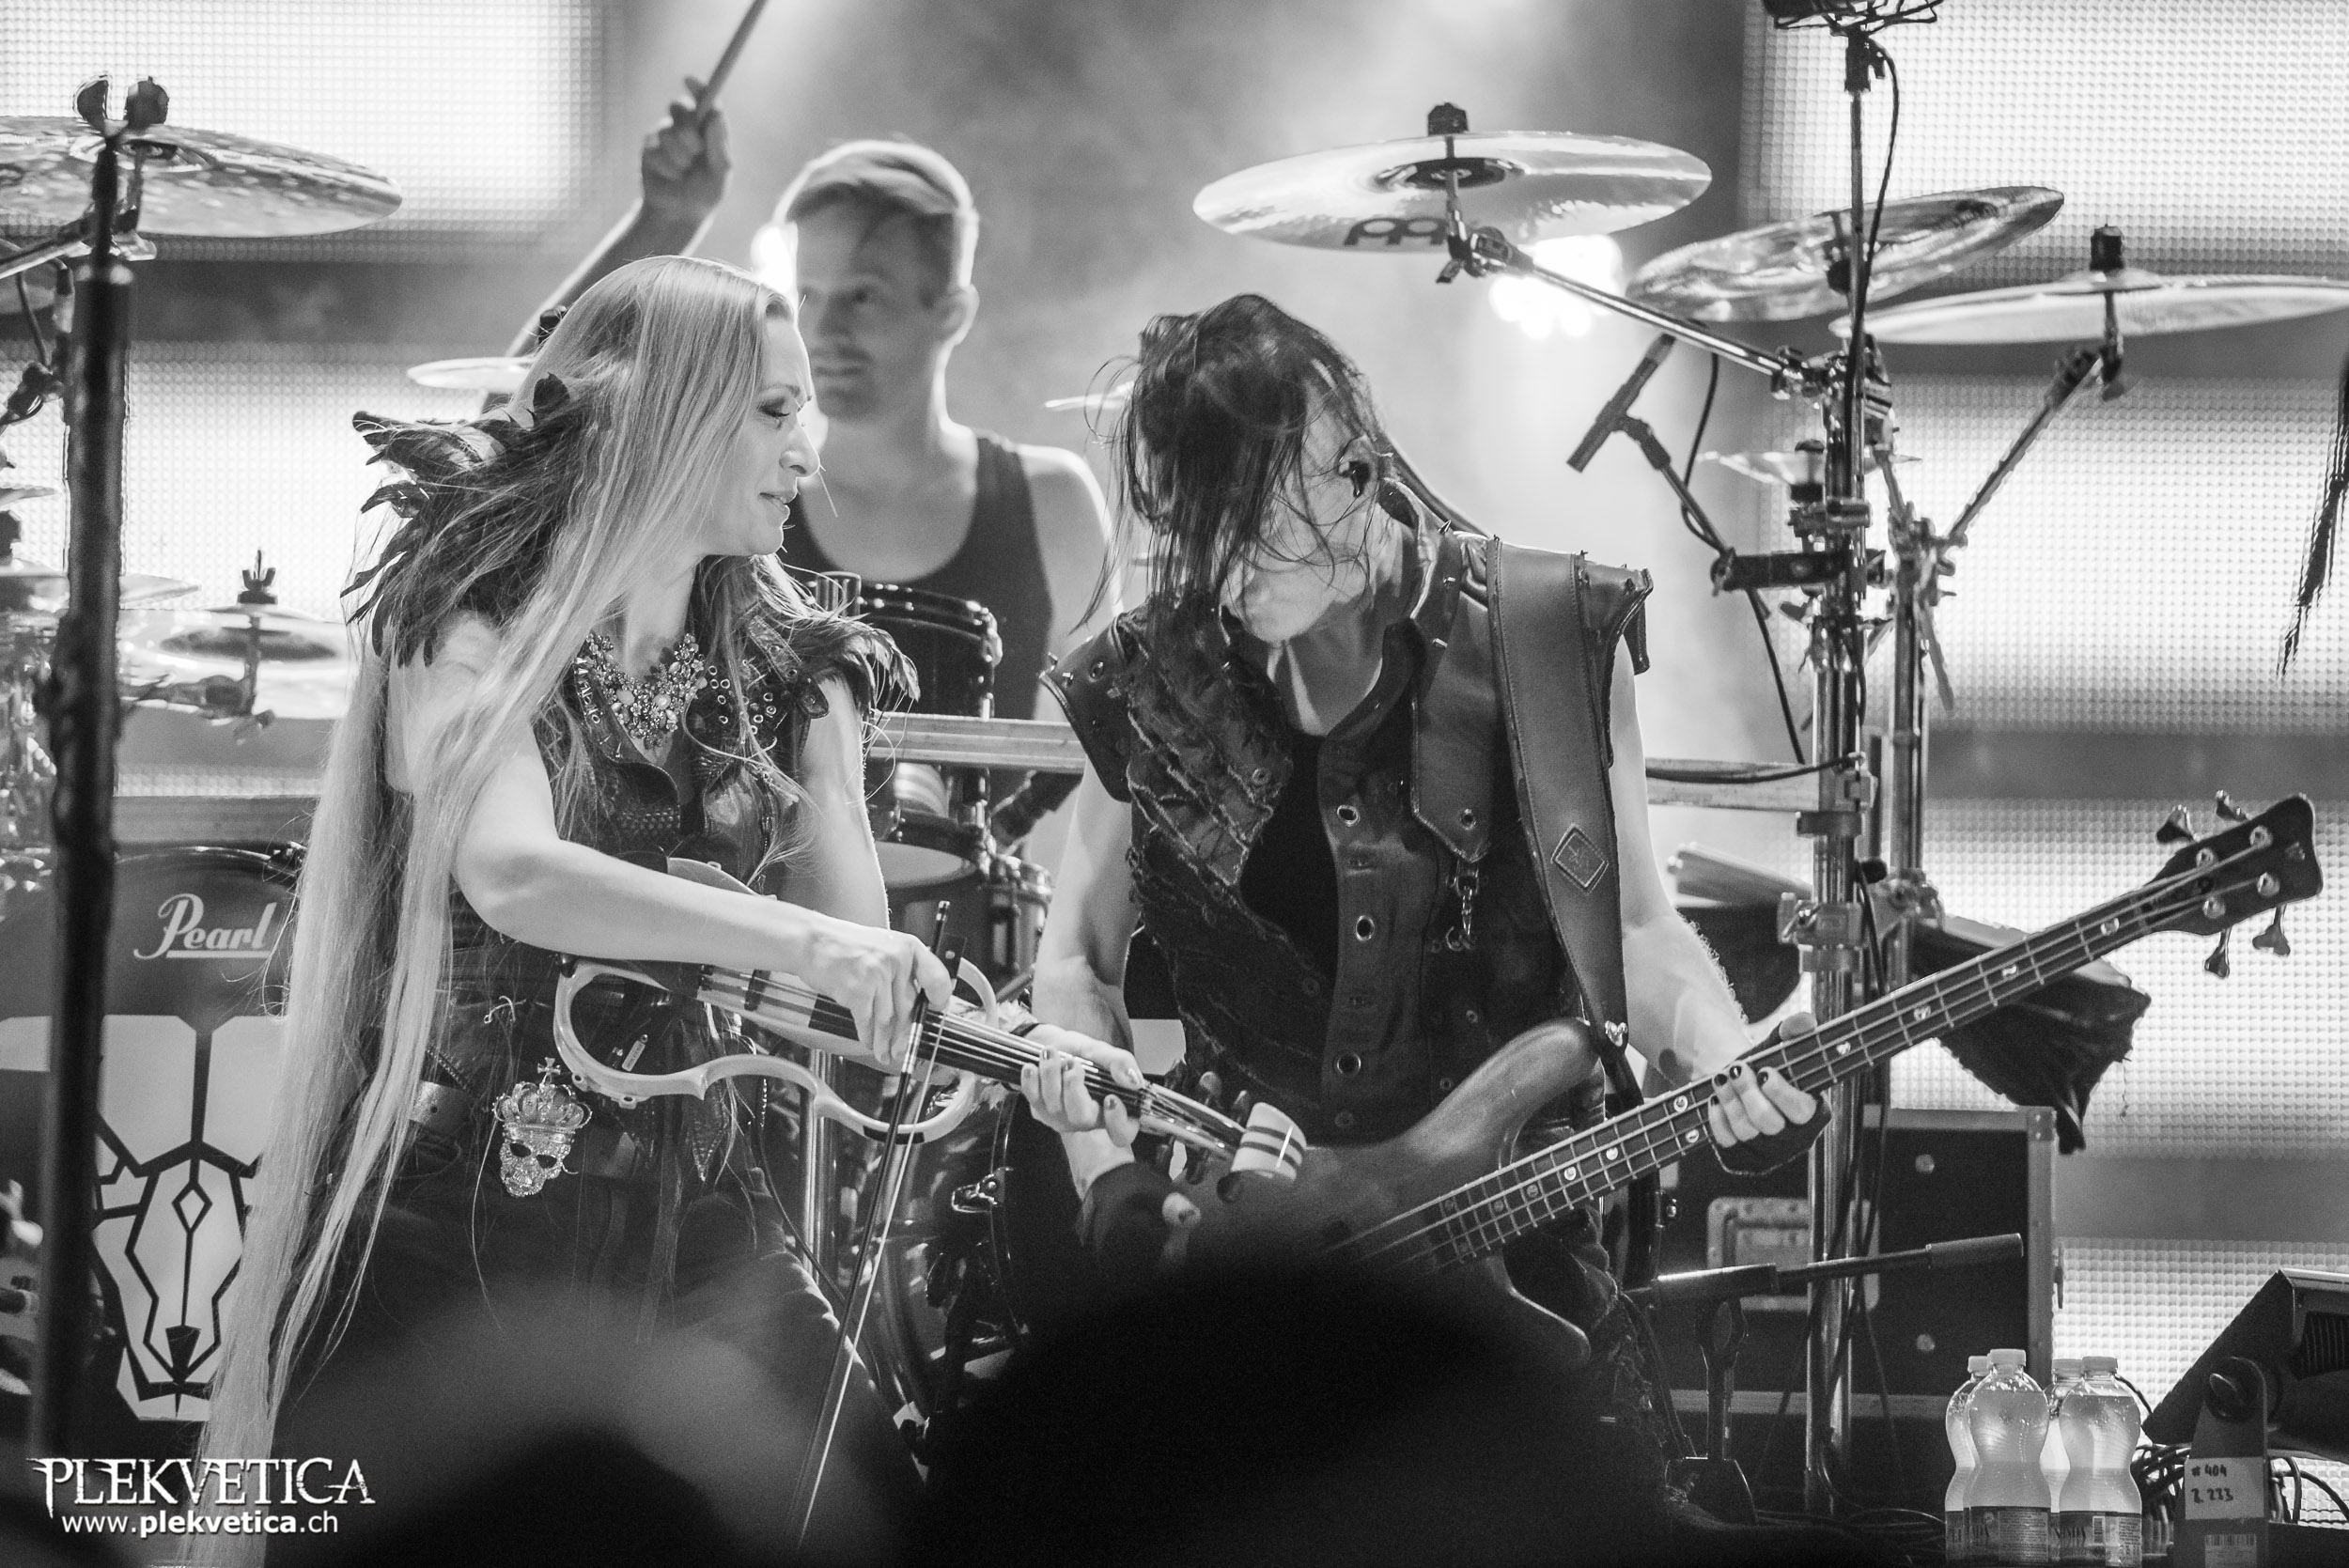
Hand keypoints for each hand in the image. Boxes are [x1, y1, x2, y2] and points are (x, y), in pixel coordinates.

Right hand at [640, 77, 728, 223]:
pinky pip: (655, 149)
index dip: (697, 87)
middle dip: (689, 132)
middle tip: (696, 151)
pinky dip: (666, 167)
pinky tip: (670, 177)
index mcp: (707, 129)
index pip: (703, 101)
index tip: (690, 80)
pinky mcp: (649, 148)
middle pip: (680, 109)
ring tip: (684, 173)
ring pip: (668, 132)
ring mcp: (665, 136)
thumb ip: (719, 144)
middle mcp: (685, 127)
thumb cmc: (706, 194)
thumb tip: (716, 114)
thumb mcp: (720, 173)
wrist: (679, 214)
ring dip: (679, 157)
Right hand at [792, 914, 951, 1070]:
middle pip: (908, 1007)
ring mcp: (878, 975)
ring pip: (888, 1020)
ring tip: (885, 1053)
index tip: (935, 1012)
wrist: (811, 941)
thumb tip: (915, 1000)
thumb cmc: (844, 944)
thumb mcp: (883, 946)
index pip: (936, 977)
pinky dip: (868, 1037)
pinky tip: (869, 1042)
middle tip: (904, 1049)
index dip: (940, 999)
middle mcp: (896, 960)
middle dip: (906, 1035)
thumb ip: (902, 968)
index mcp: (908, 947)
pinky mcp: (858, 991)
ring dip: (886, 1042)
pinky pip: (868, 1022)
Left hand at [1018, 1028, 1142, 1144]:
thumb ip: (1120, 1063)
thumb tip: (1134, 1081)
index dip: (1117, 1121)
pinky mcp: (1041, 1113)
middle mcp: (1088, 1119)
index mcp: (1111, 1109)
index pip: (1122, 1132)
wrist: (1053, 1046)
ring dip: (1051, 1076)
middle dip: (1074, 1088)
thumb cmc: (1082, 1053)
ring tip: (1051, 1053)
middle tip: (1071, 1063)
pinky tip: (1033, 1067)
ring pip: (1055, 1107)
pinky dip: (1032, 1082)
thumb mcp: (1103, 1051)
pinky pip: (1034, 1101)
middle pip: (1082, 1118)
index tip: (1111, 1098)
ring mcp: (1063, 1119)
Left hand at [1708, 1012, 1827, 1176]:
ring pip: (1746, 1131)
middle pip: (1769, 1122)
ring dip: (1730, 1100)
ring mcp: (1769, 1153)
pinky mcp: (1743, 1159)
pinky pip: (1727, 1142)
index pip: (1803, 1111)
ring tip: (1722, 1078)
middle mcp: (1796, 1139)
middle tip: (1737, 1068)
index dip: (1782, 1093)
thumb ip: (1793, 1033)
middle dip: (1747, 1092)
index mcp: (1815, 1113)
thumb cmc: (1767, 1066)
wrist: (1740, 1084)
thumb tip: (1805, 1021)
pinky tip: (1716, 1100)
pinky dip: (1718, 1118)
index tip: (1765, 1072)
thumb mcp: (1779, 1047)